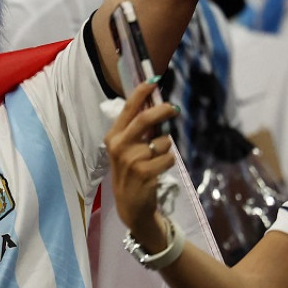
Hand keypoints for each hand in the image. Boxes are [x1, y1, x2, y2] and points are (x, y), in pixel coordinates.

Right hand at [104, 82, 179, 248]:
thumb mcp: (128, 150)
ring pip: (161, 141)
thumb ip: (139, 131)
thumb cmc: (131, 173)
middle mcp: (118, 145)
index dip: (141, 93)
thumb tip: (158, 108)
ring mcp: (130, 159)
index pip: (127, 109)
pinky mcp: (144, 172)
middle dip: (162, 110)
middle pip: (144, 119)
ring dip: (166, 148)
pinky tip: (158, 171)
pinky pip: (168, 158)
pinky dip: (168, 162)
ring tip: (156, 160)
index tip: (154, 81)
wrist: (131, 207)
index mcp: (113, 136)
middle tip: (174, 108)